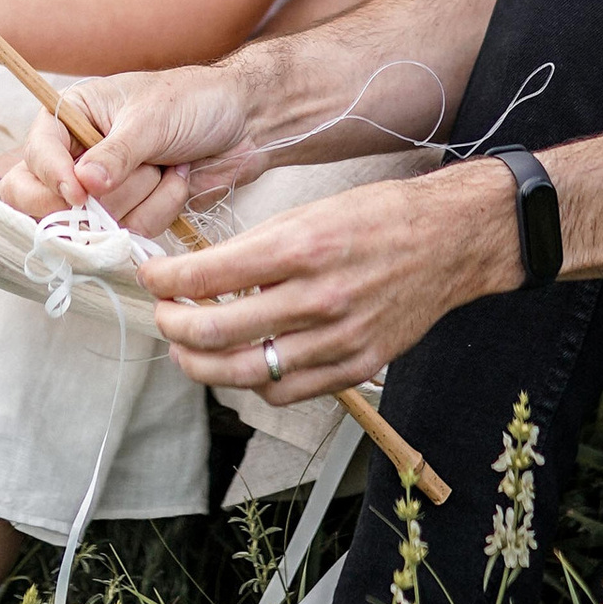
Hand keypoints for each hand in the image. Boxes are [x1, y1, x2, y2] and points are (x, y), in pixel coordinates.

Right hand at [0, 64, 271, 235]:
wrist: (243, 121)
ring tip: (166, 166)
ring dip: (140, 198)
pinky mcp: (130, 212)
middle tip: (129, 183)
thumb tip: (83, 186)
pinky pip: (130, 231)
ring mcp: (103, 189)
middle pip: (44, 200)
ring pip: (95, 222)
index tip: (79, 194)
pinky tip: (177, 180)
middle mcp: (78, 155)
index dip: (52, 178)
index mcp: (70, 116)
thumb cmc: (193, 101)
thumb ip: (115, 154)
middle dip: (92, 201)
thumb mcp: (151, 120)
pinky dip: (160, 209)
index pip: (36, 154)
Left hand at [139, 163, 516, 398]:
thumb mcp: (311, 211)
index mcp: (302, 246)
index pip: (209, 275)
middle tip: (163, 316)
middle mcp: (318, 297)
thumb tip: (202, 274)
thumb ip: (256, 248)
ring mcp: (338, 338)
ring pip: (244, 372)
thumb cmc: (380, 218)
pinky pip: (286, 391)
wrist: (450, 241)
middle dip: (172, 326)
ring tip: (187, 349)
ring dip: (201, 364)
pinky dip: (254, 383)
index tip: (152, 277)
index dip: (166, 280)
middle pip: (215, 331)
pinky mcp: (356, 366)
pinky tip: (244, 363)